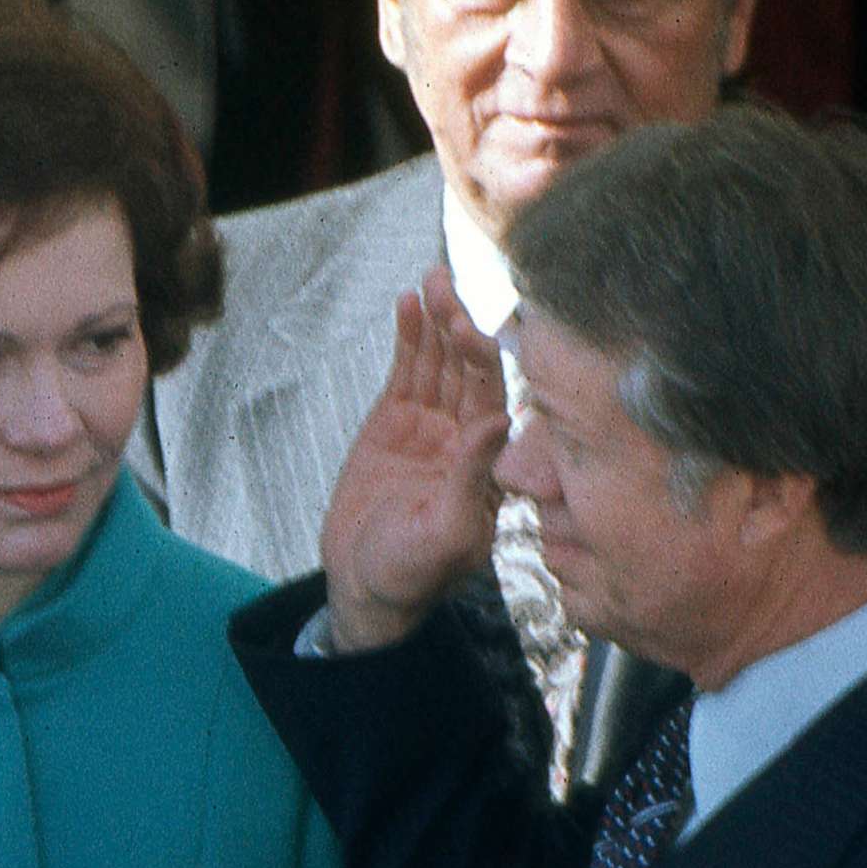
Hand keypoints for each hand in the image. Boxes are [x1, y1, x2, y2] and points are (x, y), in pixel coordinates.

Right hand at [319, 265, 511, 651]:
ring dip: (435, 321)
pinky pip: (407, 372)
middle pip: (466, 366)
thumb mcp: (448, 532)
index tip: (465, 326)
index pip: (491, 394)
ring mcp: (430, 426)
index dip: (480, 356)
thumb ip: (474, 477)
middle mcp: (465, 435)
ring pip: (437, 362)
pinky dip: (408, 339)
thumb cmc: (413, 572)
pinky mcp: (395, 424)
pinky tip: (408, 304)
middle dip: (457, 324)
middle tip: (445, 285)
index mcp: (488, 460)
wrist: (366, 585)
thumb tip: (500, 421)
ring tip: (428, 281)